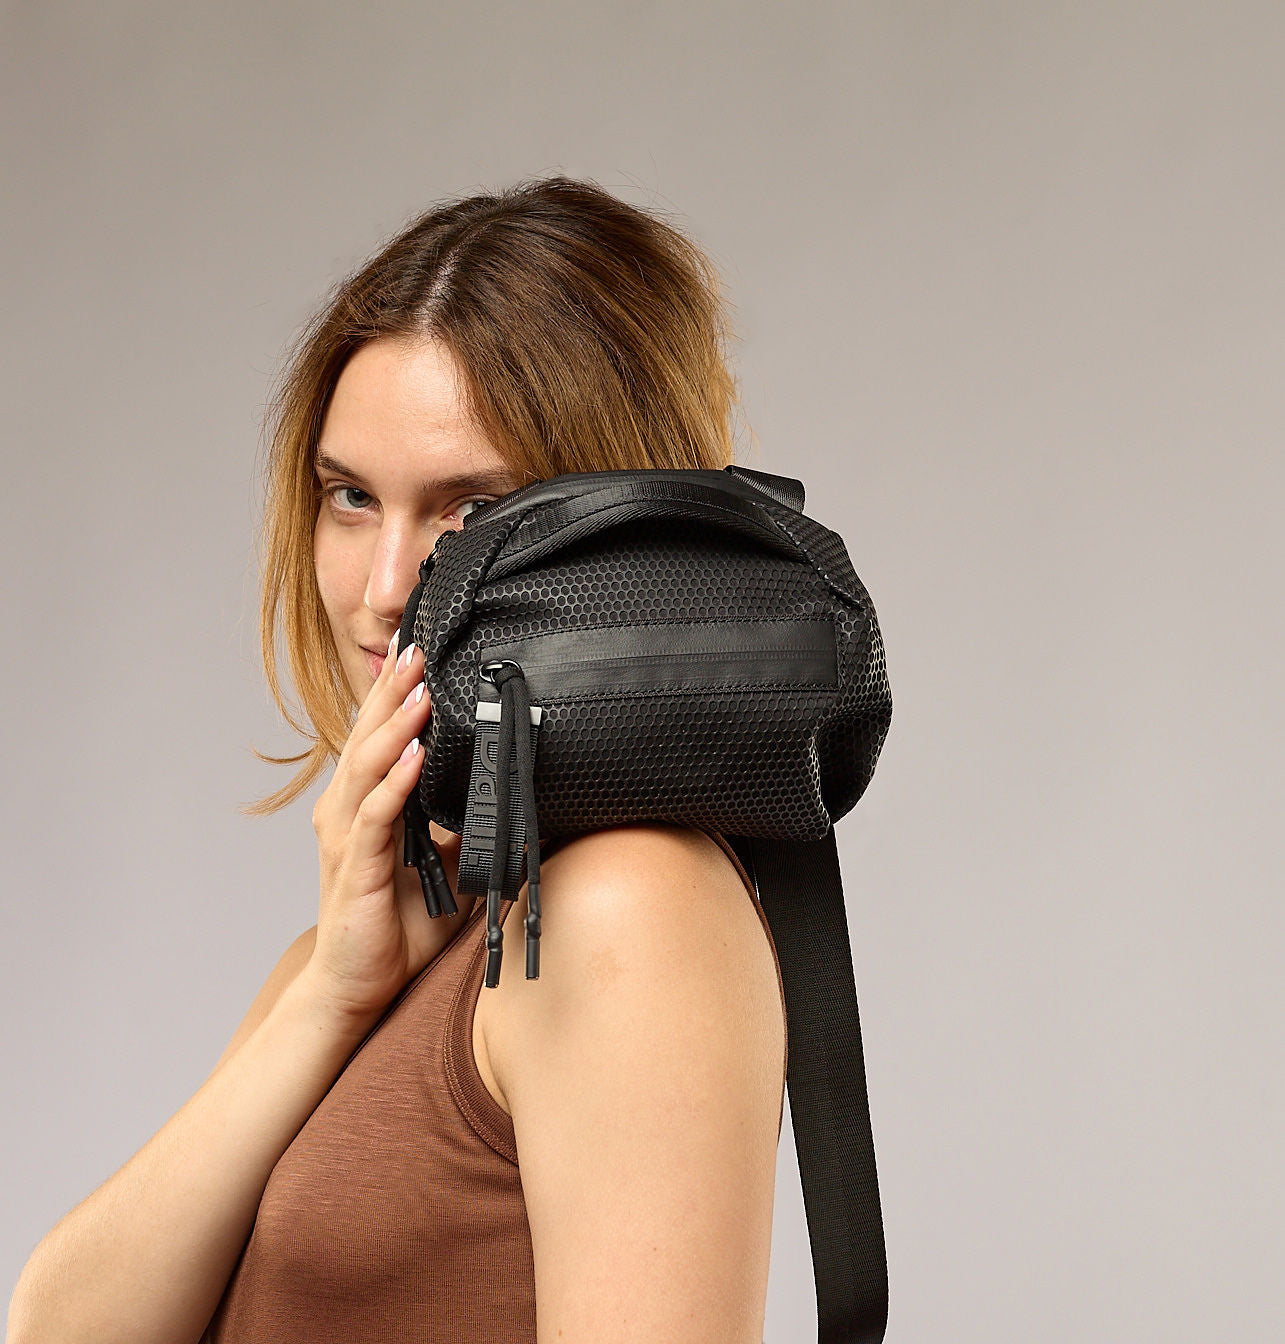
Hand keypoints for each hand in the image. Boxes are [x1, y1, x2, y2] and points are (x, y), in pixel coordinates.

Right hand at [304, 632, 472, 1026]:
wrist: (358, 984)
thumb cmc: (396, 923)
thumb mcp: (444, 863)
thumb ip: (462, 824)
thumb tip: (505, 793)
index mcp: (365, 802)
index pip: (381, 734)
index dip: (397, 691)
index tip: (418, 648)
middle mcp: (347, 809)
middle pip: (370, 735)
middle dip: (395, 689)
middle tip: (417, 644)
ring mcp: (347, 836)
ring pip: (369, 766)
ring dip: (396, 725)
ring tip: (421, 689)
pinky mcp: (354, 867)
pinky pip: (375, 816)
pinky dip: (395, 783)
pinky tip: (415, 756)